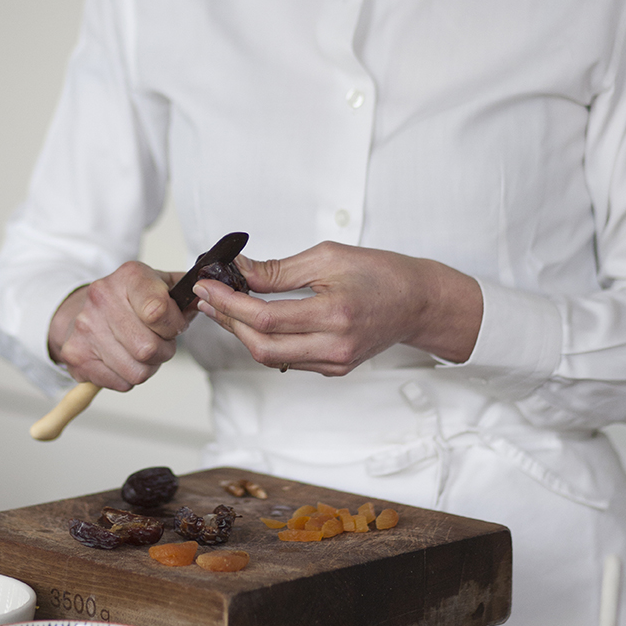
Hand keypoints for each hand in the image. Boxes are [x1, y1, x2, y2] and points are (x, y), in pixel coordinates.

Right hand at [48, 262, 190, 391]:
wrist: (79, 309)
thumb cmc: (128, 300)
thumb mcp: (159, 285)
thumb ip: (187, 294)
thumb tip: (210, 299)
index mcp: (129, 276)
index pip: (158, 311)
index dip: (174, 326)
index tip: (173, 325)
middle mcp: (102, 298)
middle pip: (148, 348)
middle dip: (162, 351)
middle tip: (157, 341)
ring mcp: (86, 328)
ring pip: (137, 370)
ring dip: (146, 367)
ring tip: (139, 351)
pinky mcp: (76, 355)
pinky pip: (120, 382)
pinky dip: (127, 377)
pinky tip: (122, 358)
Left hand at [192, 242, 482, 373]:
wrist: (419, 302)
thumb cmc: (381, 274)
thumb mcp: (328, 258)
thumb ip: (279, 271)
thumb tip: (238, 272)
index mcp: (334, 314)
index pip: (265, 317)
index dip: (229, 303)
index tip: (207, 286)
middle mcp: (334, 345)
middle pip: (261, 346)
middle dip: (228, 321)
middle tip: (208, 298)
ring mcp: (333, 362)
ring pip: (271, 358)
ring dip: (242, 333)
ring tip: (224, 307)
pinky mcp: (334, 368)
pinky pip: (288, 360)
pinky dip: (265, 342)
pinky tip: (253, 322)